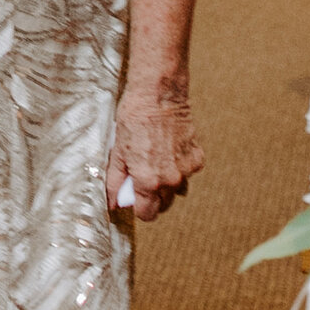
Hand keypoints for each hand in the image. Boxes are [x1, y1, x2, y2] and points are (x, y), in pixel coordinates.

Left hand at [108, 81, 200, 223]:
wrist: (158, 95)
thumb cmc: (134, 120)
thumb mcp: (118, 152)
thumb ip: (115, 181)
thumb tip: (113, 203)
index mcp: (148, 181)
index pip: (147, 214)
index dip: (139, 208)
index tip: (134, 197)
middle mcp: (171, 180)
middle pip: (163, 205)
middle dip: (152, 197)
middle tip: (142, 177)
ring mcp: (186, 170)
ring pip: (177, 190)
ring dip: (167, 183)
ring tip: (156, 160)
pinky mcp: (197, 158)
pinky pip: (187, 173)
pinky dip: (179, 167)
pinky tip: (168, 150)